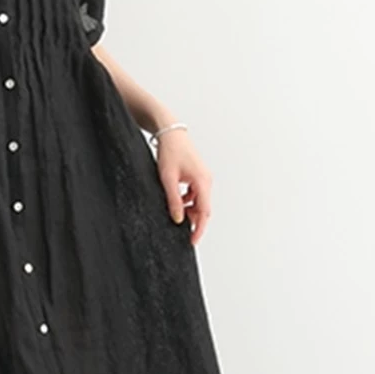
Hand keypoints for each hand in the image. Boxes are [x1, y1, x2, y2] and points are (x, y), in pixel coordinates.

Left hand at [155, 129, 211, 244]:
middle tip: (182, 232)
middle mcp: (206, 180)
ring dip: (190, 210)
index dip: (199, 228)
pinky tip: (176, 201)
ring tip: (176, 213)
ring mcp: (203, 178)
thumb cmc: (170, 151)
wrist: (170, 133)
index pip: (204, 212)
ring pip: (199, 201)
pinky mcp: (197, 175)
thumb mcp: (168, 178)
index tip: (193, 241)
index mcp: (202, 182)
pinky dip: (188, 201)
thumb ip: (173, 200)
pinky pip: (196, 194)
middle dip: (194, 220)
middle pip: (204, 208)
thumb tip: (178, 219)